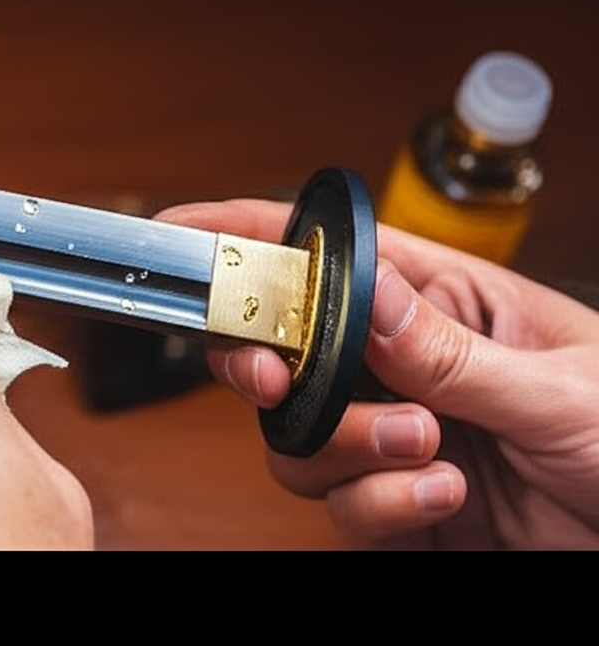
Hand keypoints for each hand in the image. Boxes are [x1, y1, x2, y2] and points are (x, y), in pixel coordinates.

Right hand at [155, 198, 598, 548]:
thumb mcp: (556, 385)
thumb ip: (450, 349)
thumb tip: (366, 293)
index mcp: (444, 303)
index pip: (333, 255)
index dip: (251, 235)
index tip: (186, 235)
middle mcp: (403, 366)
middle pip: (283, 347)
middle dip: (262, 361)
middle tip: (272, 379)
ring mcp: (388, 435)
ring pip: (296, 435)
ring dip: (344, 446)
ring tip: (421, 447)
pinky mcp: (389, 503)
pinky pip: (338, 505)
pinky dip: (376, 506)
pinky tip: (438, 496)